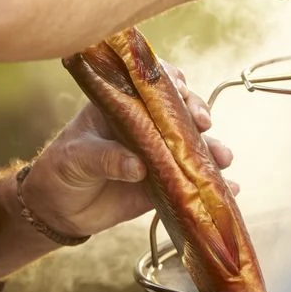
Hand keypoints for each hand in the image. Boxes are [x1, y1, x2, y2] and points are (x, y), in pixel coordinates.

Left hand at [18, 63, 233, 238]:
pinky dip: (213, 185)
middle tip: (203, 123)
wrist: (58, 210)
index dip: (170, 81)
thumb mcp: (76, 158)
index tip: (181, 89)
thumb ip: (105, 158)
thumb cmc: (60, 169)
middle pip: (179, 110)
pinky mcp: (164, 184)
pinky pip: (192, 181)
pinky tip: (232, 188)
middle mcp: (145, 125)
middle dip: (197, 113)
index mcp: (122, 104)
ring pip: (192, 146)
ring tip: (223, 158)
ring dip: (212, 149)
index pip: (150, 83)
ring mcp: (157, 154)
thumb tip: (138, 166)